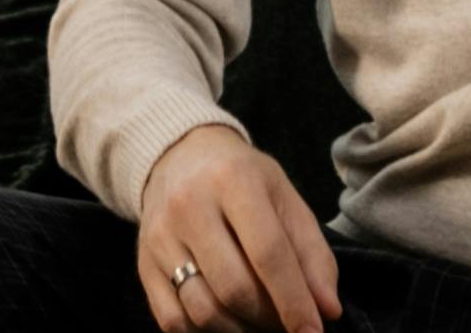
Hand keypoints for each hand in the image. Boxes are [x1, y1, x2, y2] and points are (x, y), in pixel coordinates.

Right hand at [137, 124, 337, 332]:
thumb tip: (326, 309)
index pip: (268, 253)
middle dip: (270, 319)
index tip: (313, 331)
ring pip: (203, 310)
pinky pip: (173, 320)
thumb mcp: (283, 197)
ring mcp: (160, 237)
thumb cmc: (241, 178)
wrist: (179, 154)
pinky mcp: (144, 264)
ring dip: (241, 331)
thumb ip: (311, 252)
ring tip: (261, 324)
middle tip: (287, 323)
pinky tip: (228, 321)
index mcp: (233, 180)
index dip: (294, 300)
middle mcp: (189, 205)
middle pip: (234, 287)